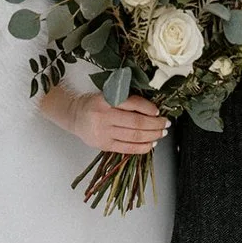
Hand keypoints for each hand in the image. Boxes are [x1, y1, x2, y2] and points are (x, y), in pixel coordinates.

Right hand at [54, 92, 169, 153]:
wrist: (75, 116)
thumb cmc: (95, 103)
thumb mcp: (107, 94)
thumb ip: (125, 99)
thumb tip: (152, 108)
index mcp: (105, 99)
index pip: (132, 103)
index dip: (147, 107)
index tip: (158, 111)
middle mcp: (104, 116)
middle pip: (136, 122)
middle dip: (155, 124)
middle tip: (166, 124)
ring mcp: (104, 132)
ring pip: (134, 136)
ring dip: (152, 135)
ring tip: (162, 133)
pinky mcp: (104, 145)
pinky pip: (127, 148)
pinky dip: (142, 147)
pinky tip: (152, 143)